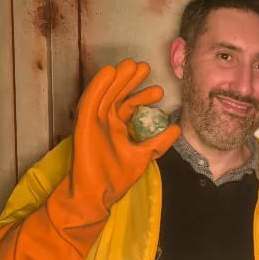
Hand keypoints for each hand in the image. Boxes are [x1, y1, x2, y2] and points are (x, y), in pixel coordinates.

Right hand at [70, 59, 180, 213]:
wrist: (98, 195)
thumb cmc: (117, 178)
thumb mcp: (144, 156)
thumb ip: (158, 142)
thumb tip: (176, 129)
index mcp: (117, 128)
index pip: (129, 106)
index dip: (142, 96)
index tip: (159, 90)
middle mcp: (104, 122)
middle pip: (117, 95)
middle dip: (130, 81)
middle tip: (145, 67)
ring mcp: (93, 122)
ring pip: (105, 94)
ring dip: (117, 78)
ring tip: (131, 64)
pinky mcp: (82, 124)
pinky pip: (90, 101)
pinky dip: (98, 86)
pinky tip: (109, 72)